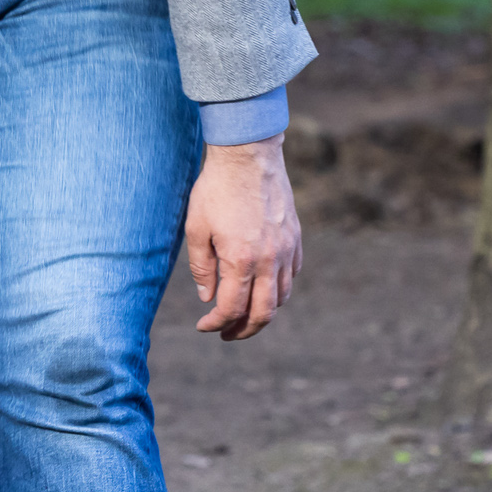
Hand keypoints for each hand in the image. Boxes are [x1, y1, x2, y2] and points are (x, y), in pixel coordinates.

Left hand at [185, 133, 302, 340]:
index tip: (204, 326)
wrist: (247, 156)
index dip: (216, 323)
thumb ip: (202, 268)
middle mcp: (270, 260)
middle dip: (244, 331)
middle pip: (263, 313)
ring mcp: (287, 250)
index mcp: (241, 261)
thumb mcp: (196, 229)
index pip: (231, 308)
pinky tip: (263, 289)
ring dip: (263, 313)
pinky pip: (292, 275)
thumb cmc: (215, 190)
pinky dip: (279, 290)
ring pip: (282, 297)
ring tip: (244, 317)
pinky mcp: (295, 238)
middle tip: (226, 335)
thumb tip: (207, 298)